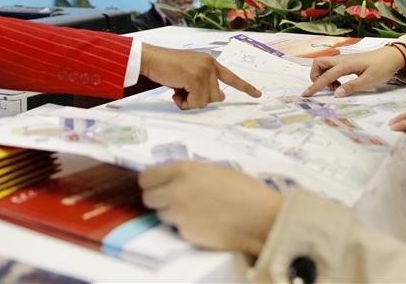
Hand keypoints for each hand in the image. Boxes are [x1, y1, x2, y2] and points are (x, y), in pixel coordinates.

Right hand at [139, 44, 260, 109]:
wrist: (150, 58)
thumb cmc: (166, 67)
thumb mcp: (188, 75)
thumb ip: (204, 83)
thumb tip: (221, 97)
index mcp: (210, 62)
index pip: (231, 77)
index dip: (245, 87)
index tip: (257, 94)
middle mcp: (210, 64)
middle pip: (215, 96)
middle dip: (198, 99)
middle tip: (182, 90)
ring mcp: (204, 70)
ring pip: (205, 101)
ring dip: (190, 101)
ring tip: (177, 89)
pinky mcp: (196, 77)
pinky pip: (196, 102)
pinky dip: (184, 103)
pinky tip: (175, 91)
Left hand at [139, 161, 282, 254]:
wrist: (259, 216)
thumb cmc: (243, 188)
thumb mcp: (212, 169)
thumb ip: (188, 173)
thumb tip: (169, 177)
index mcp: (183, 170)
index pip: (146, 177)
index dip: (151, 181)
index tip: (157, 184)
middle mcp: (175, 192)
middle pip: (148, 197)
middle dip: (159, 198)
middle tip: (174, 198)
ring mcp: (179, 215)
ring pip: (161, 215)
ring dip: (172, 213)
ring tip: (195, 210)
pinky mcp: (186, 234)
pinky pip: (177, 229)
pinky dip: (186, 226)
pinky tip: (204, 221)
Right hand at [304, 45, 405, 97]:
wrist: (391, 57)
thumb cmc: (382, 68)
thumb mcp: (369, 81)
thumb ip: (352, 87)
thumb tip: (336, 94)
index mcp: (346, 65)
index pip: (326, 76)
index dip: (315, 86)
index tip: (305, 95)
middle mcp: (341, 60)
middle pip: (318, 64)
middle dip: (315, 76)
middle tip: (325, 89)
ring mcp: (343, 60)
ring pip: (324, 65)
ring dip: (323, 77)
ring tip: (336, 88)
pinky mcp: (347, 62)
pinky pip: (331, 67)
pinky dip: (331, 76)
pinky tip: (341, 84)